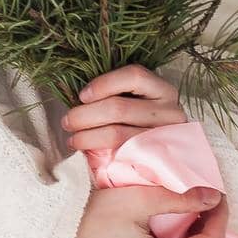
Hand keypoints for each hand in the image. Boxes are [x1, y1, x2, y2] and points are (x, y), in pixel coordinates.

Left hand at [60, 62, 188, 152]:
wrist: (153, 160)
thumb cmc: (134, 124)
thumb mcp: (130, 102)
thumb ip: (112, 94)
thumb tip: (79, 94)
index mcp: (163, 89)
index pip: (135, 76)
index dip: (105, 83)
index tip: (82, 95)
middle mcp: (170, 111)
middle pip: (120, 107)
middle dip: (86, 115)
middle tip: (67, 121)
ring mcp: (164, 138)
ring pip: (118, 133)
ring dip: (87, 135)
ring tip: (72, 138)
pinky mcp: (155, 160)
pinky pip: (121, 153)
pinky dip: (98, 149)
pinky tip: (85, 149)